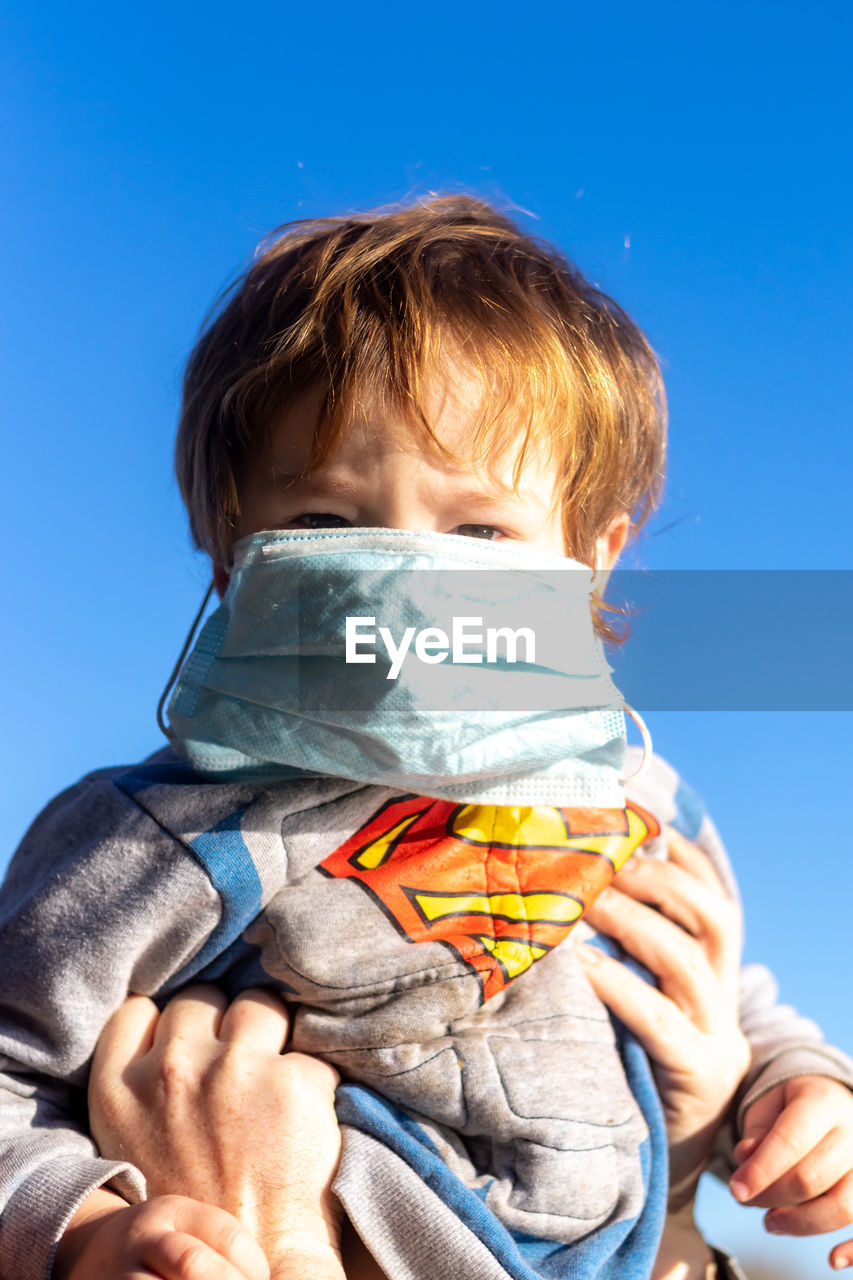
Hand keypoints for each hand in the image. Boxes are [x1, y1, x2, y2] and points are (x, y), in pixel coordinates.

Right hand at [87, 984, 344, 1279]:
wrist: (255, 1273)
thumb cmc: (197, 1213)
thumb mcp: (135, 1145)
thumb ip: (145, 1087)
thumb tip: (172, 1032)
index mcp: (120, 1090)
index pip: (139, 1011)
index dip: (167, 1027)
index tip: (187, 1048)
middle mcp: (173, 1070)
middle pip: (200, 1001)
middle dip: (221, 1026)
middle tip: (237, 1066)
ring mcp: (234, 1072)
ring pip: (258, 1005)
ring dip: (270, 1032)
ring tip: (274, 1078)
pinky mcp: (293, 1083)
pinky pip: (310, 1052)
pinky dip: (313, 1079)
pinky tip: (306, 1113)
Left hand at [577, 826, 750, 1210]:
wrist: (660, 1149)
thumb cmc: (630, 1055)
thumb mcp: (638, 995)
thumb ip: (621, 948)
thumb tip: (562, 881)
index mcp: (714, 971)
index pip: (714, 898)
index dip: (685, 857)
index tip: (643, 820)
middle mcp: (723, 995)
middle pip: (714, 918)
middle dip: (661, 879)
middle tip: (605, 857)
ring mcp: (714, 1036)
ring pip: (686, 962)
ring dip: (633, 920)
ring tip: (585, 897)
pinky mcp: (693, 1074)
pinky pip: (657, 1019)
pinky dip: (617, 984)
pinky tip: (580, 962)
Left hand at [731, 1074, 852, 1269]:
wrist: (829, 1103)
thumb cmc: (791, 1109)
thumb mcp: (769, 1107)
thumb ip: (757, 1133)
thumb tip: (745, 1160)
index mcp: (822, 1102)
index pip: (791, 1140)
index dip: (761, 1170)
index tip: (736, 1190)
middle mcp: (852, 1132)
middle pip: (813, 1176)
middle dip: (772, 1195)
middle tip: (745, 1200)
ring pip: (843, 1206)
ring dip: (801, 1224)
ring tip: (770, 1222)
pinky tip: (832, 1259)